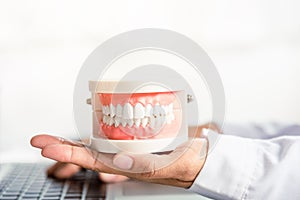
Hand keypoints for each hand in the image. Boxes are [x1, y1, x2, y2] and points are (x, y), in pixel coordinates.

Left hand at [31, 124, 215, 187]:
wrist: (202, 158)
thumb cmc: (191, 163)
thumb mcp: (173, 165)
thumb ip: (147, 166)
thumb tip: (118, 162)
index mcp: (131, 167)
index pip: (94, 161)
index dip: (69, 154)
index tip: (47, 146)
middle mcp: (126, 159)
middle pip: (89, 153)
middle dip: (64, 147)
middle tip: (41, 139)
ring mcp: (130, 149)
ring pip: (97, 144)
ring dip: (75, 140)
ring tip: (55, 136)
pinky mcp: (138, 139)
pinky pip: (114, 134)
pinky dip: (98, 130)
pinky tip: (88, 127)